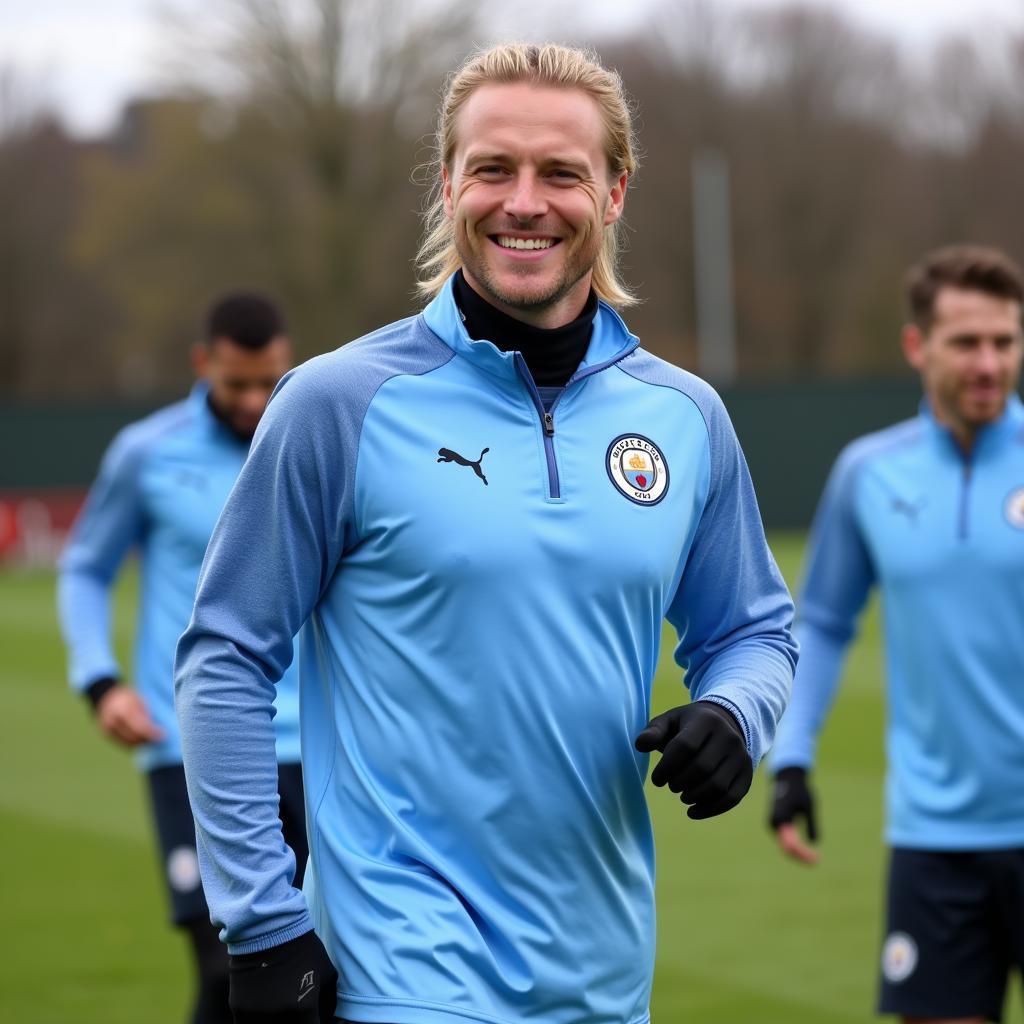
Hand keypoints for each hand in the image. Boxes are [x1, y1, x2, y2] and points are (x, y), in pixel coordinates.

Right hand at [95, 685, 164, 746]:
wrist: (105, 697)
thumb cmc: (127, 697)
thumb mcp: (139, 700)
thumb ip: (146, 714)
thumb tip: (156, 729)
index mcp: (122, 709)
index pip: (139, 726)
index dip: (152, 732)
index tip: (163, 735)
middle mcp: (113, 721)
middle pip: (134, 736)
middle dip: (148, 739)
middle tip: (160, 738)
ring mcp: (107, 729)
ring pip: (128, 742)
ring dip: (142, 742)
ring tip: (152, 738)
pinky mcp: (107, 735)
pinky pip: (123, 743)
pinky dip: (134, 743)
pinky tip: (143, 739)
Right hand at [229, 929, 337, 1022]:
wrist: (267, 928)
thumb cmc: (302, 947)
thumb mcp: (326, 971)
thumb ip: (329, 1001)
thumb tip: (327, 1018)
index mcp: (303, 1010)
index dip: (313, 1022)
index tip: (312, 1015)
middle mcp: (279, 1018)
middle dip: (296, 1021)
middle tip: (296, 1007)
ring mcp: (256, 1016)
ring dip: (276, 1021)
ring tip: (279, 1003)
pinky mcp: (238, 1010)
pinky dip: (258, 1019)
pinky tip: (264, 1005)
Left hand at [635, 701, 752, 818]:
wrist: (724, 724)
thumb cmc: (688, 726)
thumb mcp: (669, 721)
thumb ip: (653, 732)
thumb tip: (640, 745)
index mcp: (706, 720)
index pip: (685, 746)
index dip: (667, 767)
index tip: (657, 779)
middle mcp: (729, 737)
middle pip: (701, 768)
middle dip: (679, 782)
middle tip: (670, 785)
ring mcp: (741, 757)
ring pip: (717, 786)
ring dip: (694, 796)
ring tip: (682, 795)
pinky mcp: (747, 775)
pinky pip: (731, 798)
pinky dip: (710, 810)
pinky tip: (692, 811)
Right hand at [769, 766, 818, 864]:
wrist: (787, 778)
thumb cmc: (800, 791)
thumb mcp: (809, 806)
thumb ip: (811, 823)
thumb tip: (814, 843)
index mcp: (782, 817)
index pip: (791, 844)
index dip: (803, 854)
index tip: (817, 859)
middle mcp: (774, 822)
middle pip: (786, 848)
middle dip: (801, 857)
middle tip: (816, 861)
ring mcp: (773, 824)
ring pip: (784, 846)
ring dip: (798, 854)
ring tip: (813, 857)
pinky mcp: (775, 824)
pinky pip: (784, 841)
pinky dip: (794, 848)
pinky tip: (804, 852)